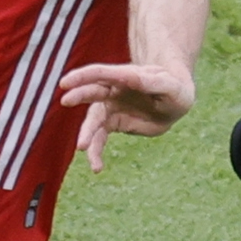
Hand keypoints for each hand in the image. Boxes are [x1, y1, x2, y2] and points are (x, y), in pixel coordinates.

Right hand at [56, 62, 196, 171]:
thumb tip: (133, 77)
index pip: (101, 73)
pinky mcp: (113, 123)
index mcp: (126, 76)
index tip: (66, 83)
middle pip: (91, 91)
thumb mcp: (169, 86)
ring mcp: (110, 107)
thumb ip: (153, 82)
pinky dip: (96, 152)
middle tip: (66, 101)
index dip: (83, 76)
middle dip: (79, 96)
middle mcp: (113, 90)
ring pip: (93, 121)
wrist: (174, 102)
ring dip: (87, 134)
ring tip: (83, 148)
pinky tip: (97, 167)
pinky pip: (99, 138)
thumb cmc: (174, 88)